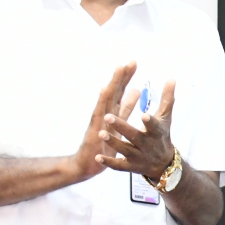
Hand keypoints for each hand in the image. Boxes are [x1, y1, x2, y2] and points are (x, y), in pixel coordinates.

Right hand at [72, 63, 136, 181]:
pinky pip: (99, 113)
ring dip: (112, 83)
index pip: (120, 90)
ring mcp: (98, 119)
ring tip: (118, 70)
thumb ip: (126, 106)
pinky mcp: (95, 128)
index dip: (126, 77)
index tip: (133, 63)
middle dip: (121, 76)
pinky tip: (105, 90)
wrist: (88, 162)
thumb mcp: (120, 123)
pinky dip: (102, 100)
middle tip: (130, 62)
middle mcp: (104, 112)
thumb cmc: (104, 143)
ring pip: (106, 98)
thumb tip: (137, 90)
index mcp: (112, 110)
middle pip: (113, 90)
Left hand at [98, 77, 176, 181]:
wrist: (164, 165)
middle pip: (134, 136)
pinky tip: (98, 157)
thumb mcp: (166, 118)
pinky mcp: (130, 166)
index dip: (150, 122)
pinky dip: (109, 162)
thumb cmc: (162, 136)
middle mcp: (147, 145)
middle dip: (122, 127)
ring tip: (101, 133)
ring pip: (124, 149)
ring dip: (113, 142)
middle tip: (108, 116)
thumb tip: (172, 79)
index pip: (154, 127)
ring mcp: (138, 156)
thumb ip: (167, 99)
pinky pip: (118, 165)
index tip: (144, 115)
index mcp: (157, 133)